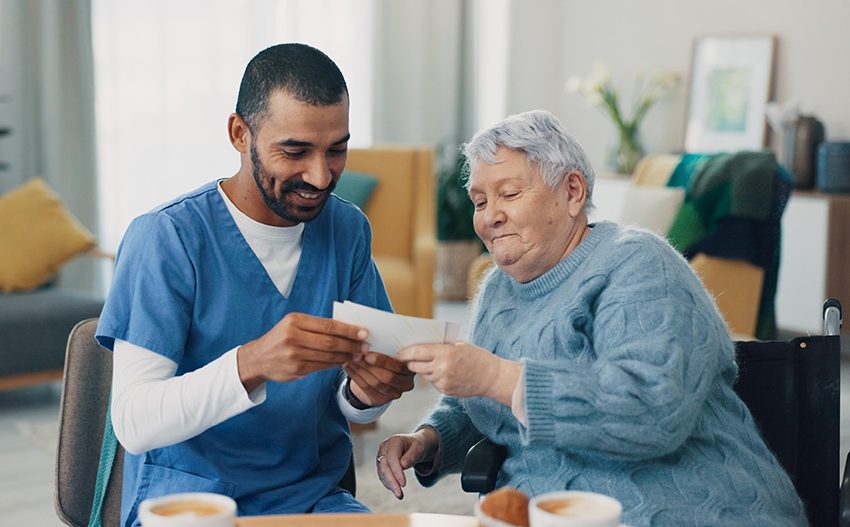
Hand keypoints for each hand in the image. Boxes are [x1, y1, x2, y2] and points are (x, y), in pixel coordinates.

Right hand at [237, 313, 367, 391]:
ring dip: (346, 356)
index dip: (348, 330)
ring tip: (358, 355)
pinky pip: (321, 366)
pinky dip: (335, 364)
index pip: (328, 325)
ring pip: (328, 356)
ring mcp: (294, 354)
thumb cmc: (282, 338)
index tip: (364, 332)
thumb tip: (348, 329)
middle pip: (330, 341)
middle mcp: (293, 337)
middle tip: (365, 346)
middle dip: (351, 344)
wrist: (258, 358)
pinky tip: (344, 362)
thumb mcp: (294, 325)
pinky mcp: (296, 369)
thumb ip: (317, 326)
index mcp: (295, 321)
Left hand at [344, 352, 414, 406]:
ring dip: (361, 369)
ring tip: (351, 359)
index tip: (369, 353)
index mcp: (412, 369)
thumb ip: (388, 347)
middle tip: (358, 355)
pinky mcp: (381, 399)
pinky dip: (355, 376)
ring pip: (375, 383)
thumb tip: (371, 338)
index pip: (399, 367)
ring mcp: (395, 393)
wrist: (381, 376)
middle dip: (370, 366)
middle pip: (387, 377)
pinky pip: (366, 388)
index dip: (383, 361)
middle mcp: (406, 383)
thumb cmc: (388, 359)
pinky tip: (349, 366)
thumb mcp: (393, 351)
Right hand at [376, 428, 438, 498]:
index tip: (404, 484)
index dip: (397, 472)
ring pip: (382, 473)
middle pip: (384, 466)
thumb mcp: (419, 448)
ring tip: (400, 495)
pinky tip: (396, 490)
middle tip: (400, 495)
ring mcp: (381, 456)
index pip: (392, 458)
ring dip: (390, 485)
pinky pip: (382, 476)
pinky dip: (389, 484)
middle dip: (391, 481)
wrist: (415, 445)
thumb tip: (403, 465)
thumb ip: (412, 455)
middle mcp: (384, 448)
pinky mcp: (381, 464)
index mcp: (394, 441)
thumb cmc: (418, 446)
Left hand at [396, 342, 520, 404]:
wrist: (492, 377)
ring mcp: (443, 381)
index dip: (404, 353)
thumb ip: (440, 346)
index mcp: (445, 353)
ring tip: (431, 364)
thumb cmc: (476, 357)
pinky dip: (434, 377)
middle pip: (415, 366)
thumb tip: (419, 345)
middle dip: (410, 362)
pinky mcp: (445, 391)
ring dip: (423, 370)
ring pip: (424, 375)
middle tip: (406, 359)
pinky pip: (433, 382)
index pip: (417, 352)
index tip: (398, 353)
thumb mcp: (459, 345)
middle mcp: (442, 368)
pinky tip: (444, 372)